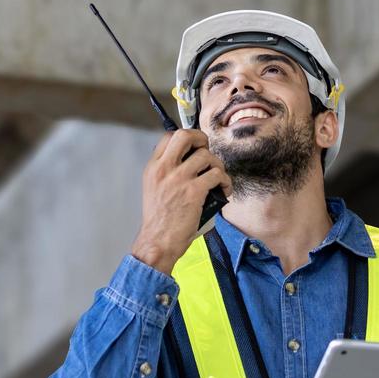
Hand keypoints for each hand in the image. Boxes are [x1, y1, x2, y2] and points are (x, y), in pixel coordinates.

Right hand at [130, 130, 231, 275]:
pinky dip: (225, 182)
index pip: (169, 137)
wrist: (157, 241)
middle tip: (207, 154)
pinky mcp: (194, 191)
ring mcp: (179, 179)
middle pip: (185, 136)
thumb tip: (190, 162)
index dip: (186, 137)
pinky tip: (224, 190)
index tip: (195, 146)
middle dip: (201, 140)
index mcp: (153, 168)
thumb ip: (167, 173)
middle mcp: (164, 169)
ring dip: (218, 166)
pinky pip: (217, 175)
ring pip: (206, 156)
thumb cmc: (159, 221)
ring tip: (218, 178)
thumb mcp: (154, 189)